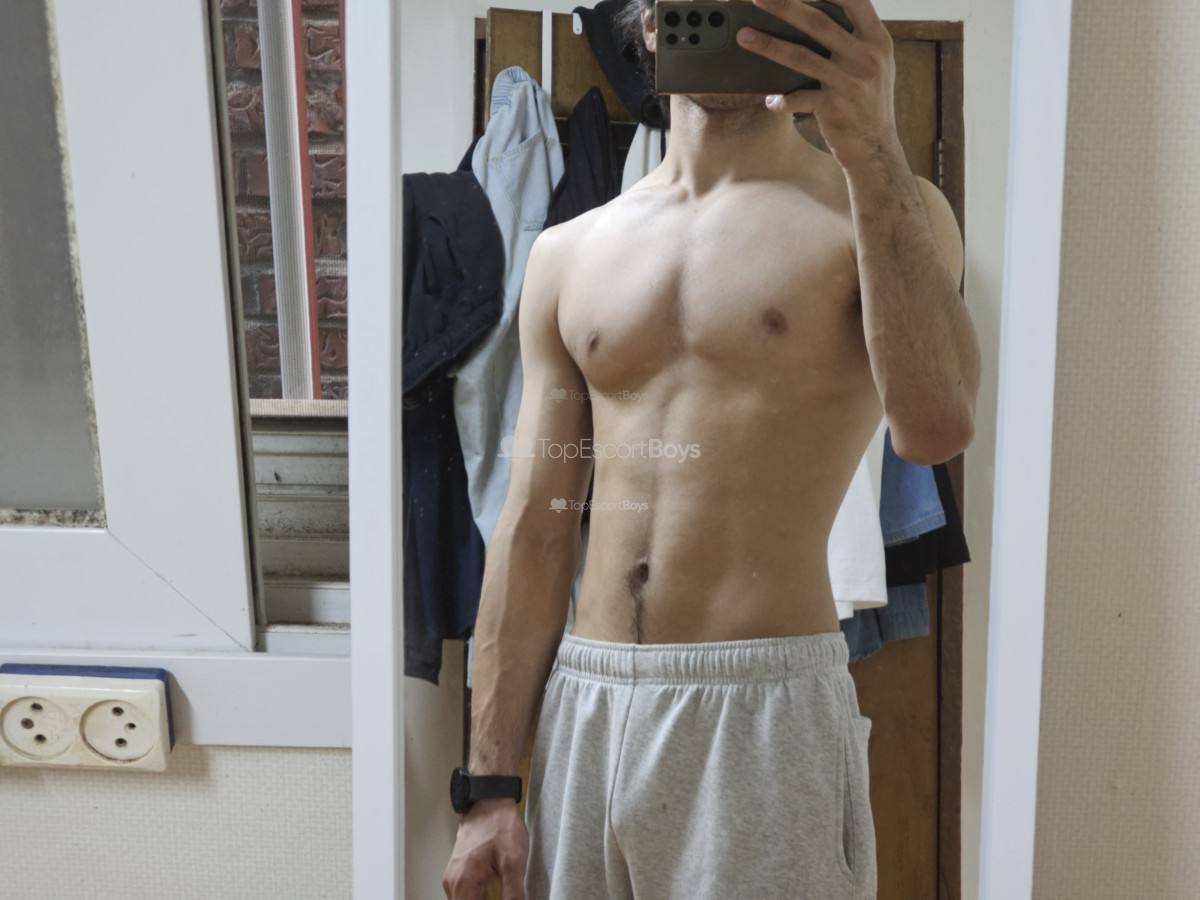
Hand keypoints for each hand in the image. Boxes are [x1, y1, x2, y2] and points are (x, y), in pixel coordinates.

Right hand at [442, 799, 529, 899]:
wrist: (489, 800)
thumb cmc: (500, 825)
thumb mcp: (513, 861)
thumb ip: (513, 894)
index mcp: (463, 883)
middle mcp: (452, 883)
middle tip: (506, 896)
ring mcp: (453, 877)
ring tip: (502, 893)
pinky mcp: (459, 872)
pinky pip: (465, 896)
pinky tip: (494, 896)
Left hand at [735, 0, 901, 170]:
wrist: (877, 148)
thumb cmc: (869, 102)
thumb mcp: (874, 64)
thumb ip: (854, 39)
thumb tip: (814, 15)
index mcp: (877, 39)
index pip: (853, 0)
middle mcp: (866, 57)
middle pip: (819, 23)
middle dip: (784, 5)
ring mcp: (850, 82)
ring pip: (802, 57)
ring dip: (769, 45)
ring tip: (744, 36)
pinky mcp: (835, 108)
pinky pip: (800, 99)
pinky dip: (782, 99)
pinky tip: (769, 100)